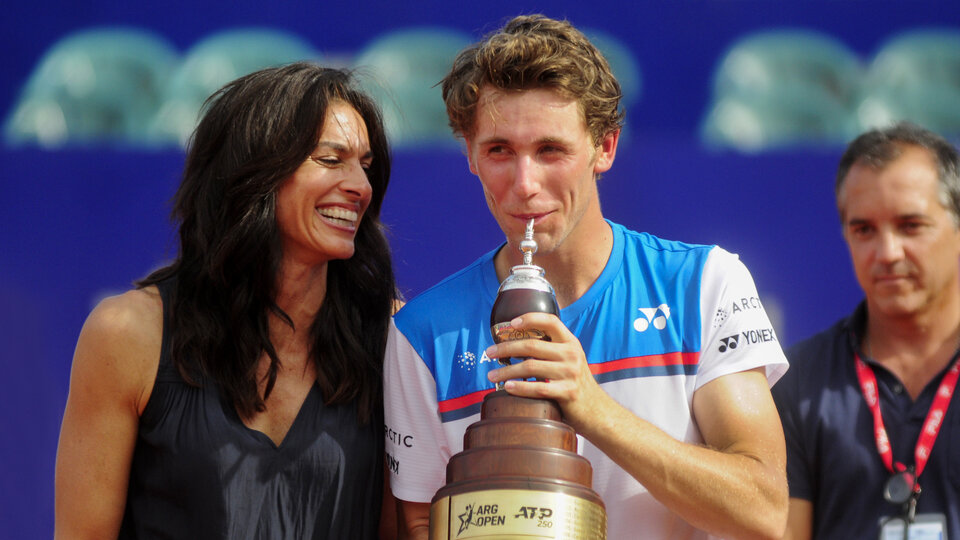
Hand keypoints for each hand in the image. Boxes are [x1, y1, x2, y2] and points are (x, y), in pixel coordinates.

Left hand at [484, 312, 603, 429]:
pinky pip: (538, 388)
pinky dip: (520, 387)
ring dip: (506, 371)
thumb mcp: (569, 359)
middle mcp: (571, 354)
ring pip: (530, 367)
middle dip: (506, 348)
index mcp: (570, 342)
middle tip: (489, 353)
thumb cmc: (574, 382)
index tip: (511, 323)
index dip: (530, 318)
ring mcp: (570, 373)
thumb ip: (551, 349)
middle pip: (531, 346)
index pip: (550, 321)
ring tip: (491, 376)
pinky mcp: (568, 392)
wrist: (596, 409)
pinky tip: (508, 387)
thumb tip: (515, 344)